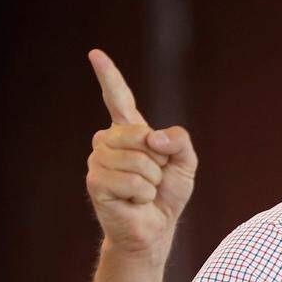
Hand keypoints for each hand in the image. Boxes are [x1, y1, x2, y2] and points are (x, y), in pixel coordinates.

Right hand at [85, 49, 197, 261]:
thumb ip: (180, 141)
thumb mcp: (186, 162)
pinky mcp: (95, 182)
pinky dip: (142, 194)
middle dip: (158, 160)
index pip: (118, 98)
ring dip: (151, 181)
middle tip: (153, 177)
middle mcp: (109, 141)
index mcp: (130, 131)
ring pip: (138, 161)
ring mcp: (98, 160)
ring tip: (143, 191)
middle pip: (142, 136)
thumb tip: (152, 138)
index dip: (108, 76)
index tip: (95, 54)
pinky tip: (134, 201)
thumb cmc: (168, 193)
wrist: (156, 227)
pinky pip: (132, 181)